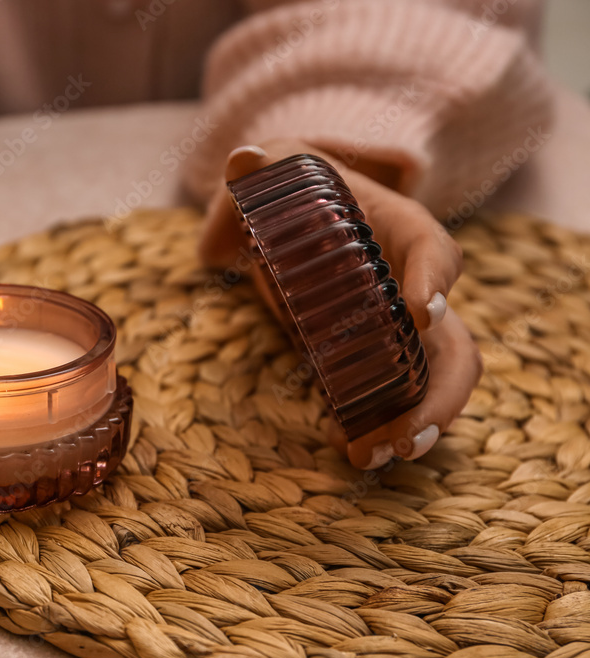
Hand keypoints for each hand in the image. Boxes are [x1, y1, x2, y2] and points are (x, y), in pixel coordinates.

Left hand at [200, 139, 481, 469]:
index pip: (434, 248)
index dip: (435, 279)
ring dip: (416, 425)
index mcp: (399, 229)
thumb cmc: (299, 186)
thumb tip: (242, 162)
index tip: (422, 312)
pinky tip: (352, 450)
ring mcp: (401, 327)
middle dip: (439, 392)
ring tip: (375, 456)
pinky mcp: (378, 355)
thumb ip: (262, 166)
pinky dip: (382, 427)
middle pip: (454, 340)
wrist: (301, 212)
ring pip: (433, 381)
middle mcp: (414, 283)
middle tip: (407, 435)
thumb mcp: (281, 166)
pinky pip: (397, 396)